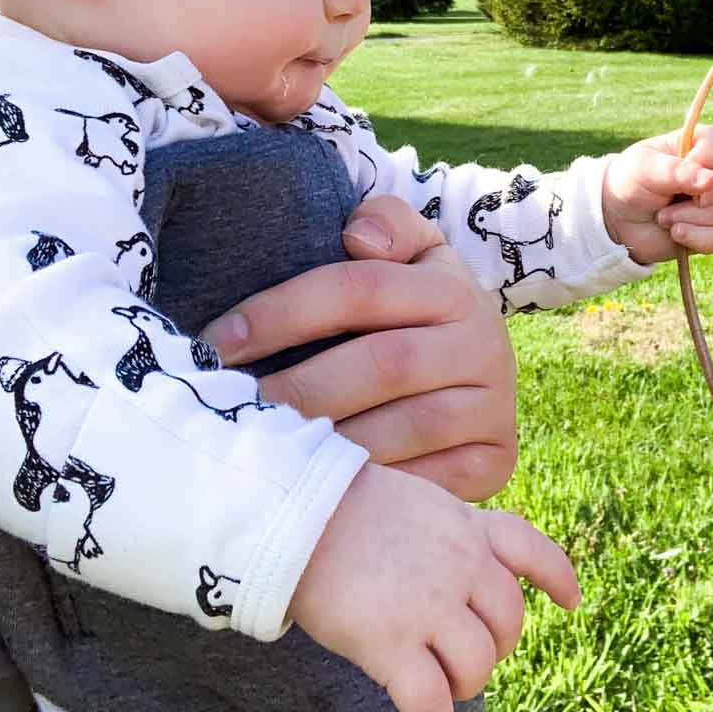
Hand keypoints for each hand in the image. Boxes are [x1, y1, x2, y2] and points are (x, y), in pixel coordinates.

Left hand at [200, 196, 517, 501]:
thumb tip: (357, 237)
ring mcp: (492, 409)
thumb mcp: (413, 252)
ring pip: (399, 430)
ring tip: (264, 449)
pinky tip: (315, 486)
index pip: (360, 289)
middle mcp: (484, 345)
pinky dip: (366, 487)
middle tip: (234, 409)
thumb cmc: (416, 307)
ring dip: (325, 444)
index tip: (218, 342)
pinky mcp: (494, 463)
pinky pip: (422, 483)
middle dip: (298, 388)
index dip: (283, 312)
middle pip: (382, 364)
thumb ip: (385, 224)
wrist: (484, 367)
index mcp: (454, 287)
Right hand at [288, 461, 579, 711]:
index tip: (573, 601)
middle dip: (493, 647)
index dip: (557, 577)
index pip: (530, 549)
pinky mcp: (390, 643)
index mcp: (466, 526)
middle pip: (508, 623)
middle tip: (464, 657)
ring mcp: (428, 606)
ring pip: (476, 667)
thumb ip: (448, 532)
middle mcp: (460, 565)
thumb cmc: (340, 506)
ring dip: (463, 687)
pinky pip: (430, 702)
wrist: (294, 514)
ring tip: (441, 690)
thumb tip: (465, 571)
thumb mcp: (415, 501)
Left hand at [602, 125, 712, 265]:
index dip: (705, 156)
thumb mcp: (645, 169)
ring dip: (686, 216)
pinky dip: (695, 237)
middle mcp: (704, 174)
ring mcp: (706, 203)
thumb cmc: (628, 183)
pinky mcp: (703, 231)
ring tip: (660, 217)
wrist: (614, 220)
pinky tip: (675, 234)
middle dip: (705, 192)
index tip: (685, 165)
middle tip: (677, 198)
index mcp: (690, 148)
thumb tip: (711, 180)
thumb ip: (677, 172)